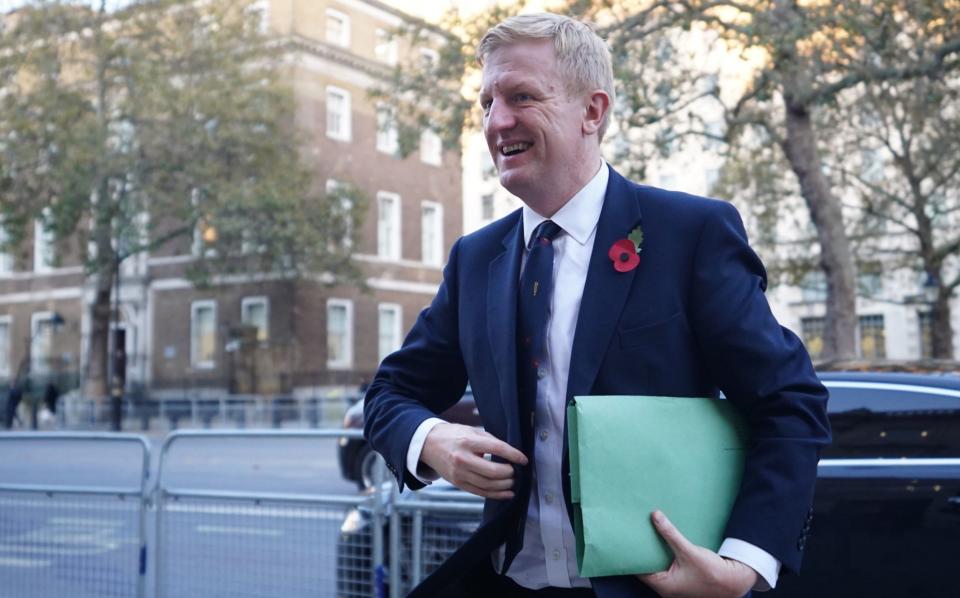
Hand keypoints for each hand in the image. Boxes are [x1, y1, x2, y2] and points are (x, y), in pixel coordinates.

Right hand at [420, 423, 527, 498]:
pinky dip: (496, 495)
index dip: (513, 455)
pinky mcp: (458, 483)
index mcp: (468, 442)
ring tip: (513, 482)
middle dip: (509, 473)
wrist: (428, 444)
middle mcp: (463, 459)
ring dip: (505, 486)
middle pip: (493, 472)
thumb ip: (489, 441)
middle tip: (516, 471)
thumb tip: (510, 453)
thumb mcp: (471, 431)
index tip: (523, 459)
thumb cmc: (452, 435)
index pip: (497, 449)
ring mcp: (459, 474)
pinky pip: (480, 492)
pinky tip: (507, 493)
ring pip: (488, 485)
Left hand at [637, 510, 757, 597]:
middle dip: (643, 551)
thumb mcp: (689, 550)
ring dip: (654, 553)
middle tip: (636, 533)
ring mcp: (674, 586)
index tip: (628, 538)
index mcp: (663, 586)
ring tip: (647, 535)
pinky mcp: (681, 581)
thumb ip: (670, 533)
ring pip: (657, 567)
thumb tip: (654, 515)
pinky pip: (666, 567)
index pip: (638, 569)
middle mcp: (666, 589)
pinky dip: (663, 556)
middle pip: (647, 567)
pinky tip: (663, 544)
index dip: (633, 554)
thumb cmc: (712, 571)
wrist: (735, 581)